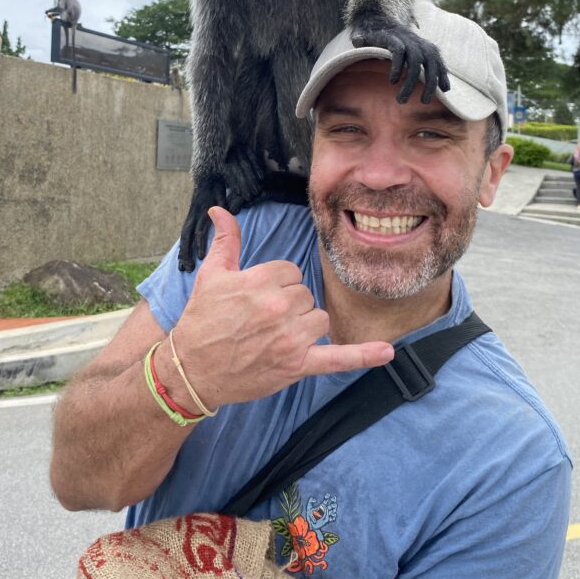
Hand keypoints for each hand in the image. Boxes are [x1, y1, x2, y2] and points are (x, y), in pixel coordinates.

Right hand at [161, 207, 393, 410]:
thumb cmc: (201, 321)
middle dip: (288, 305)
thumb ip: (225, 240)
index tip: (257, 298)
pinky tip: (387, 352)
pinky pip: (337, 358)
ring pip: (319, 319)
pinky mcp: (297, 365)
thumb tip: (220, 209)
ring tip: (275, 336)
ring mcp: (289, 338)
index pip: (291, 271)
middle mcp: (278, 308)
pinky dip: (363, 356)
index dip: (276, 283)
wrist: (192, 369)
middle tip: (260, 320)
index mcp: (260, 282)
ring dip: (304, 326)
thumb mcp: (211, 275)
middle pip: (306, 294)